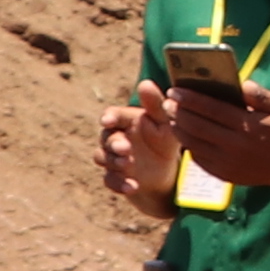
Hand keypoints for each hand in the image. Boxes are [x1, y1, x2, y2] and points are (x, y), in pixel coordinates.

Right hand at [99, 83, 182, 207]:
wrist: (167, 172)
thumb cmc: (164, 139)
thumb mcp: (165, 123)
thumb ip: (156, 105)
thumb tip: (145, 83)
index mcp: (126, 121)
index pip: (112, 115)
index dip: (109, 117)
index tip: (108, 121)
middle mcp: (115, 137)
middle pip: (106, 137)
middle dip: (114, 143)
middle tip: (126, 148)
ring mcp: (113, 158)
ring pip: (103, 158)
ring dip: (114, 162)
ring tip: (128, 165)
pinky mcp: (115, 177)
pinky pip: (109, 180)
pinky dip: (119, 184)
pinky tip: (132, 186)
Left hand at [167, 73, 269, 192]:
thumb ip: (261, 95)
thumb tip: (243, 84)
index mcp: (249, 125)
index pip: (213, 109)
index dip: (191, 99)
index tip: (175, 90)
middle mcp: (236, 145)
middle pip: (198, 126)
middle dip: (179, 112)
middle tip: (167, 102)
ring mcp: (228, 162)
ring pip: (194, 143)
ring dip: (179, 128)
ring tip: (172, 116)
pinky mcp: (223, 174)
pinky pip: (198, 158)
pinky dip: (188, 145)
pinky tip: (184, 134)